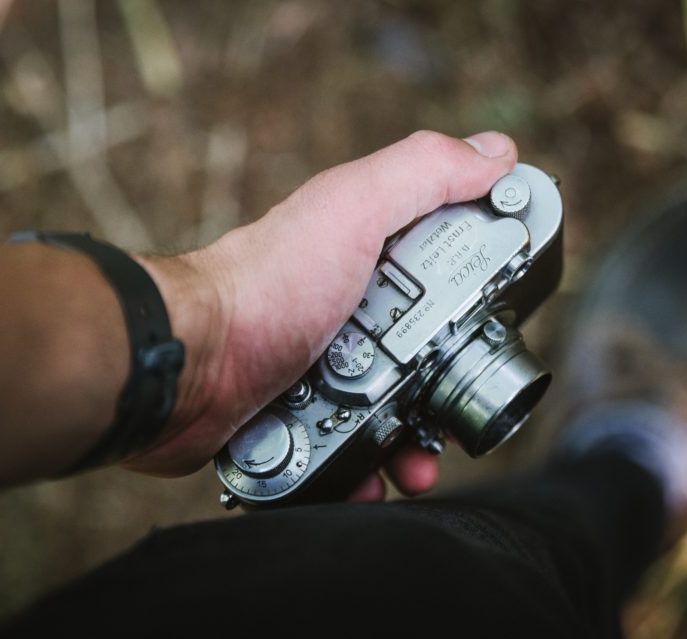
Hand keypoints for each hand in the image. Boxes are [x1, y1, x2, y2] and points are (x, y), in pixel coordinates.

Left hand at [127, 130, 518, 498]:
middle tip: (456, 417)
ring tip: (415, 463)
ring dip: (414, 444)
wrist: (186, 364)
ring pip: (393, 414)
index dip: (482, 303)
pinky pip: (350, 452)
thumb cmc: (262, 285)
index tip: (500, 330)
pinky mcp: (298, 419)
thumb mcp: (350, 209)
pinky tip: (372, 477)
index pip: (450, 274)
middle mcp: (347, 312)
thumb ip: (422, 173)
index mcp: (369, 258)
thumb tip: (496, 152)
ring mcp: (322, 369)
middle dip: (451, 393)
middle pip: (428, 357)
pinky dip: (367, 470)